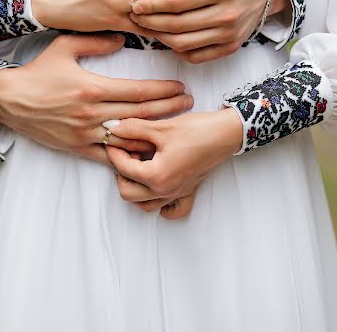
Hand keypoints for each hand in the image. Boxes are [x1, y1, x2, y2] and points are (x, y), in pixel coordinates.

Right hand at [0, 34, 192, 166]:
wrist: (9, 100)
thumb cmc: (38, 72)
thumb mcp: (64, 46)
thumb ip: (95, 41)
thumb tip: (122, 39)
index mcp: (92, 87)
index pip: (138, 91)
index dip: (163, 91)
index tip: (180, 87)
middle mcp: (92, 113)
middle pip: (141, 113)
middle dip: (169, 109)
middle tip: (188, 103)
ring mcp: (85, 133)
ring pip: (129, 137)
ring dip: (155, 133)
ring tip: (176, 127)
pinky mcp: (77, 147)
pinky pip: (108, 156)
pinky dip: (128, 156)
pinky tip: (146, 153)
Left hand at [105, 108, 242, 206]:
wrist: (225, 133)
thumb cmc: (196, 130)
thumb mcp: (161, 127)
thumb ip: (133, 129)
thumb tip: (112, 128)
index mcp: (157, 176)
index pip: (123, 169)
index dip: (114, 152)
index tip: (111, 139)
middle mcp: (166, 190)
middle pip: (128, 192)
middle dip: (121, 172)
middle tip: (126, 152)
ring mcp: (177, 193)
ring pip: (145, 204)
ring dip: (136, 187)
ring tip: (139, 165)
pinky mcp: (188, 191)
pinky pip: (171, 209)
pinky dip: (161, 204)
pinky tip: (158, 187)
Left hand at [130, 0, 289, 62]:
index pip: (177, 2)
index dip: (152, 4)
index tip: (135, 3)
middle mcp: (226, 14)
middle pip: (177, 25)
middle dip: (150, 21)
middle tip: (135, 16)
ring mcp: (229, 34)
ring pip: (183, 43)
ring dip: (160, 37)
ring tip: (148, 27)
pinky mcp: (230, 48)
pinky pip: (196, 56)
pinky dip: (178, 49)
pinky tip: (169, 38)